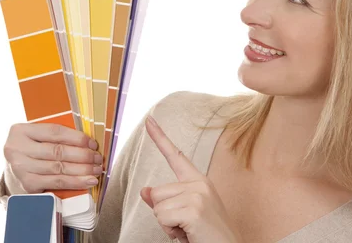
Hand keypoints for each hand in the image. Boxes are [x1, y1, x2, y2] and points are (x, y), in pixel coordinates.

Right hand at [3, 123, 102, 193]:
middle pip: (57, 151)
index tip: (93, 143)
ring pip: (59, 168)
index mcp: (21, 131)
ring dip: (82, 169)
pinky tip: (88, 181)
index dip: (77, 137)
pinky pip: (56, 182)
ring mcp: (20, 168)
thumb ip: (57, 136)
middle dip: (83, 155)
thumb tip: (88, 142)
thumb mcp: (37, 138)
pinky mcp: (26, 185)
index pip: (55, 132)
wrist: (13, 174)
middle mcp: (17, 149)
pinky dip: (75, 182)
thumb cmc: (32, 151)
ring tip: (96, 170)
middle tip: (98, 158)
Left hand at [140, 115, 244, 242]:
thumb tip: (144, 191)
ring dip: (166, 224)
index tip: (149, 119)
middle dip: (162, 213)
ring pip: (157, 205)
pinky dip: (169, 230)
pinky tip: (187, 233)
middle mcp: (200, 183)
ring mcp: (198, 194)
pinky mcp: (195, 209)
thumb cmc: (207, 237)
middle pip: (156, 191)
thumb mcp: (183, 216)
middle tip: (184, 225)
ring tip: (187, 230)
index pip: (176, 156)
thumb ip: (164, 202)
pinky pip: (162, 216)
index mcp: (199, 182)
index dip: (160, 137)